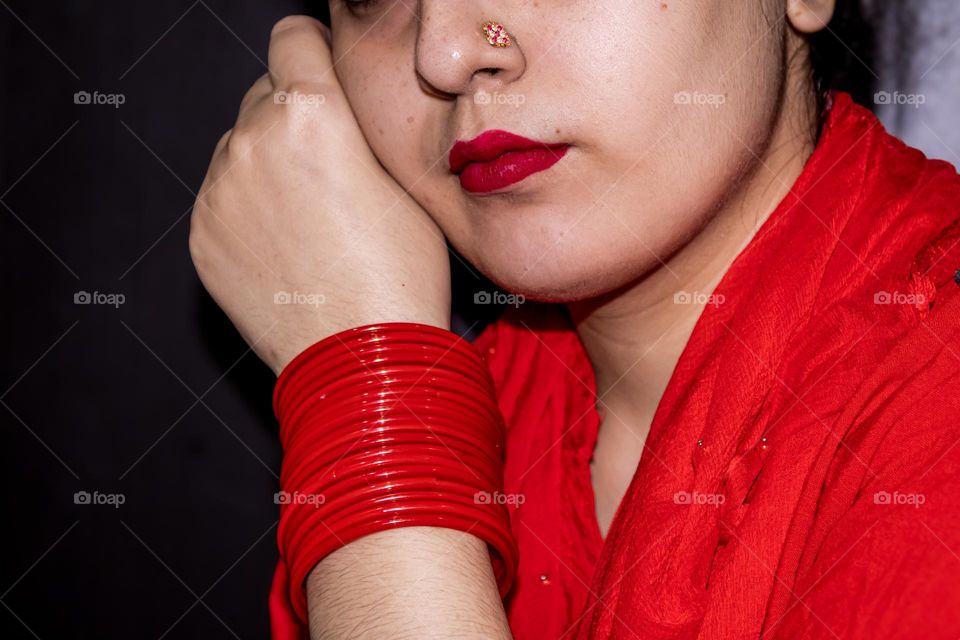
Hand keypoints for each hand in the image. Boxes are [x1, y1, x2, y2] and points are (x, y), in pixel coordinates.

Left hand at [189, 15, 450, 374]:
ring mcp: (219, 191)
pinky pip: (223, 195)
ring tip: (308, 215)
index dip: (313, 52)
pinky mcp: (202, 234)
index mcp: (312, 115)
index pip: (292, 38)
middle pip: (265, 94)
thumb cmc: (402, 275)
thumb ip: (360, 126)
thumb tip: (340, 102)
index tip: (323, 74)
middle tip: (329, 165)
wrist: (364, 360)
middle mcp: (253, 141)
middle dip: (294, 116)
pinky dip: (248, 207)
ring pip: (240, 146)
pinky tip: (286, 244)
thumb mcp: (404, 181)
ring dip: (268, 162)